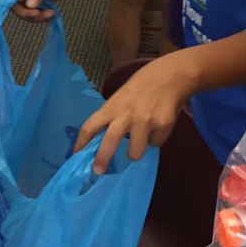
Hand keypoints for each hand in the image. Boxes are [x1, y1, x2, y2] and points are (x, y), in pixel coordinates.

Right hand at [0, 0, 87, 20]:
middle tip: (37, 14)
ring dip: (35, 17)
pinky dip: (42, 17)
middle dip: (24, 12)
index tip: (20, 2)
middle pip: (15, 4)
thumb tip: (29, 5)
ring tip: (50, 14)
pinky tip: (52, 14)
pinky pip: (37, 12)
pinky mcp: (44, 1)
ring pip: (26, 11)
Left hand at [75, 52, 197, 173]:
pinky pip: (156, 144)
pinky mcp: (163, 125)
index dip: (81, 142)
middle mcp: (126, 114)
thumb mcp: (121, 98)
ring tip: (141, 140)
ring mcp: (145, 121)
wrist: (170, 75)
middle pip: (109, 141)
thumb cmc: (141, 87)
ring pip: (135, 152)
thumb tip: (102, 142)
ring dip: (135, 151)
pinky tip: (158, 124)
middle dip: (102, 159)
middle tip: (98, 171)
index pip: (90, 126)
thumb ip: (113, 117)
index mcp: (112, 107)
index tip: (75, 155)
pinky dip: (155, 139)